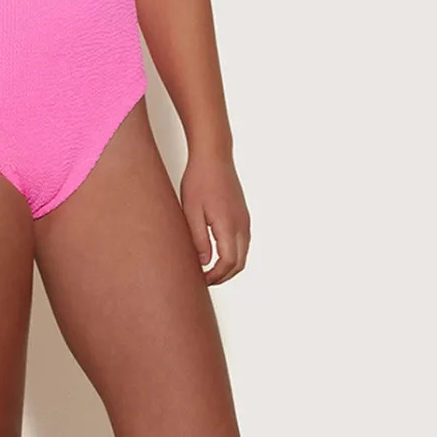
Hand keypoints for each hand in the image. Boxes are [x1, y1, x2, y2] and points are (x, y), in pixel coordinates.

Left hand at [180, 151, 249, 283]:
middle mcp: (242, 225)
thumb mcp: (191, 212)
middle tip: (203, 280)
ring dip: (228, 267)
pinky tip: (215, 253)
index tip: (199, 280)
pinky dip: (232, 255)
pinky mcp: (243, 215)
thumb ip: (198, 239)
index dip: (214, 277)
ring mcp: (245, 220)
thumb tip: (203, 263)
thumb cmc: (199, 180)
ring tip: (207, 270)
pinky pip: (242, 243)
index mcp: (228, 226)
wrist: (214, 156)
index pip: (227, 263)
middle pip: (238, 264)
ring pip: (242, 254)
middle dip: (222, 276)